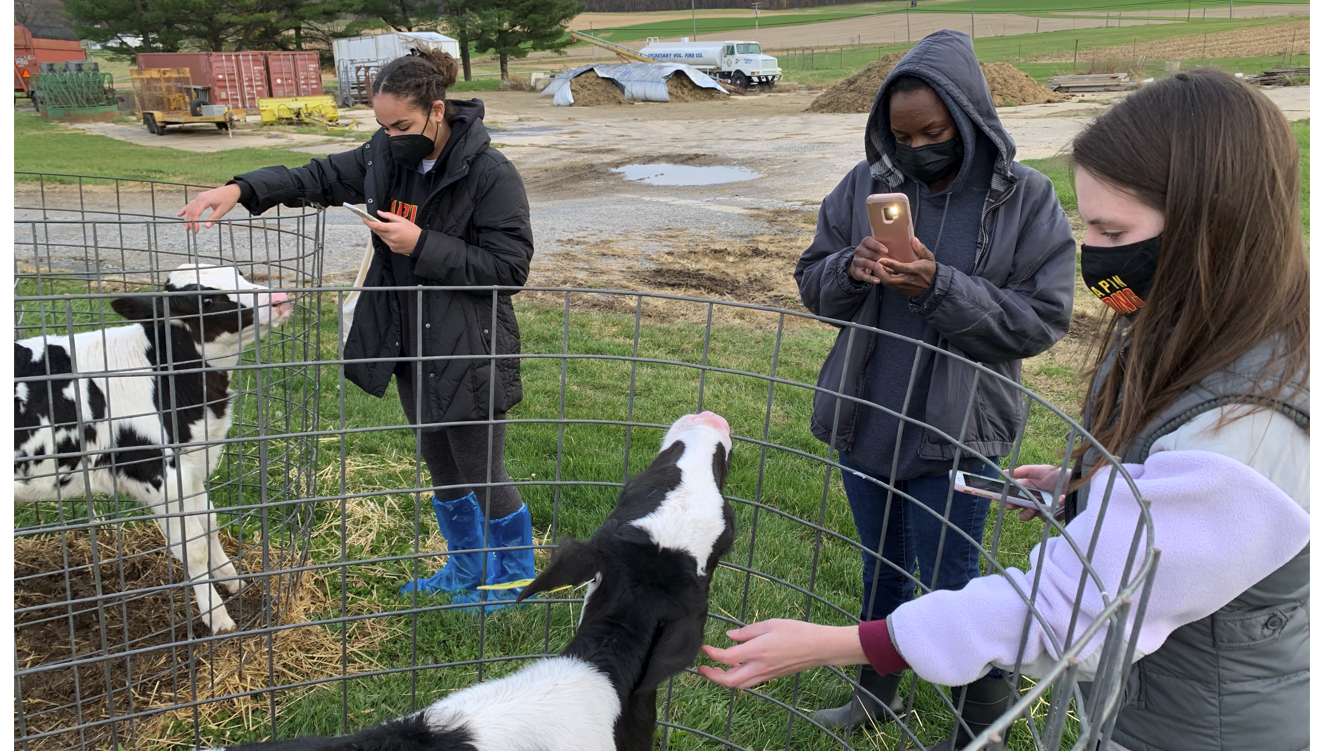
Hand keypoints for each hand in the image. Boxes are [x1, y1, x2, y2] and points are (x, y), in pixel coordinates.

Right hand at [177, 184, 241, 232]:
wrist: (231, 190)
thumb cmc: (228, 200)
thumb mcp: (223, 210)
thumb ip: (214, 218)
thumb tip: (206, 226)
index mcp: (205, 200)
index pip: (196, 212)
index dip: (194, 222)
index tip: (195, 230)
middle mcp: (200, 197)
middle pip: (191, 211)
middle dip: (189, 221)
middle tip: (189, 231)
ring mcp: (199, 197)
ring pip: (190, 208)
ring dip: (186, 217)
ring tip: (186, 227)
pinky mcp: (200, 197)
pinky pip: (191, 204)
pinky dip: (185, 209)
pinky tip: (179, 214)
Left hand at [365, 210, 422, 255]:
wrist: (420, 243)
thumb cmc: (412, 230)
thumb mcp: (402, 220)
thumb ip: (389, 216)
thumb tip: (379, 212)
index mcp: (393, 229)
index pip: (376, 226)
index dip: (369, 222)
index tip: (364, 219)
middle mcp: (390, 237)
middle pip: (377, 232)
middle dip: (373, 226)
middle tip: (371, 221)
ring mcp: (391, 244)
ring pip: (381, 237)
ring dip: (380, 232)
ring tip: (386, 228)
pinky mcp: (392, 249)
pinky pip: (386, 242)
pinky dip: (386, 238)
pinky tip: (393, 236)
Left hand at [697, 619, 864, 689]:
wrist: (819, 647)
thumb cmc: (797, 631)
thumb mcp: (770, 624)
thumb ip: (747, 631)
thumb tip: (730, 636)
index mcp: (757, 651)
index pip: (726, 658)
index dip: (711, 655)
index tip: (704, 648)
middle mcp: (759, 666)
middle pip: (729, 681)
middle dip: (712, 677)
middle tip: (702, 668)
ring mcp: (766, 674)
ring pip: (739, 685)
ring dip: (724, 680)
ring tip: (716, 670)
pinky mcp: (772, 676)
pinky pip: (750, 683)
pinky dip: (738, 679)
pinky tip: (736, 668)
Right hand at [848, 237, 890, 283]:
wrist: (860, 265)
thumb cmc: (873, 255)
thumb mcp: (877, 249)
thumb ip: (885, 249)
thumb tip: (901, 251)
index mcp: (865, 243)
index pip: (868, 241)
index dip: (877, 246)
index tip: (886, 250)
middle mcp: (859, 251)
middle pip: (870, 254)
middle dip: (882, 259)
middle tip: (893, 263)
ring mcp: (856, 261)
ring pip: (866, 263)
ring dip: (878, 268)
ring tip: (889, 271)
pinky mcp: (856, 271)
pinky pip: (863, 275)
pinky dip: (870, 278)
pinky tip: (878, 280)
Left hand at [876, 237, 937, 297]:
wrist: (933, 287)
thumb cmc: (930, 270)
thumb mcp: (929, 258)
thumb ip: (921, 249)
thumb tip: (914, 239)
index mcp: (915, 270)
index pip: (901, 268)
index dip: (890, 264)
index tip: (881, 259)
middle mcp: (908, 280)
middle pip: (889, 280)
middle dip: (879, 272)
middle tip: (876, 263)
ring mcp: (903, 286)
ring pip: (887, 284)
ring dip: (879, 275)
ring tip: (877, 266)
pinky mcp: (901, 290)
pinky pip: (889, 286)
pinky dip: (883, 279)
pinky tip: (881, 272)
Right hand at [1009, 464, 1067, 521]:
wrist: (1080, 484)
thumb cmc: (1061, 475)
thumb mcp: (1042, 470)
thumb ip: (1025, 471)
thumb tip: (1005, 472)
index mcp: (1028, 487)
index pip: (1013, 493)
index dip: (1007, 496)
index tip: (1004, 498)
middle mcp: (1032, 498)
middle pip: (1017, 506)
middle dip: (1014, 506)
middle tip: (1014, 504)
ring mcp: (1041, 508)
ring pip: (1026, 515)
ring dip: (1029, 511)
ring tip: (1036, 506)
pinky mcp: (1051, 516)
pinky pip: (1044, 517)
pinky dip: (1051, 510)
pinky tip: (1060, 501)